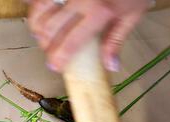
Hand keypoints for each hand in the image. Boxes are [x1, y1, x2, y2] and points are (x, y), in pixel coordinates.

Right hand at [26, 0, 152, 71]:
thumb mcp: (132, 14)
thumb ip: (116, 40)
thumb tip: (110, 67)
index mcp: (100, 11)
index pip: (72, 41)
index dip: (59, 57)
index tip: (54, 66)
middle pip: (51, 27)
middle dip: (45, 44)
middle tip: (49, 50)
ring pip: (41, 8)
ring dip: (37, 24)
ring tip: (42, 34)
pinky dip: (37, 6)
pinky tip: (40, 13)